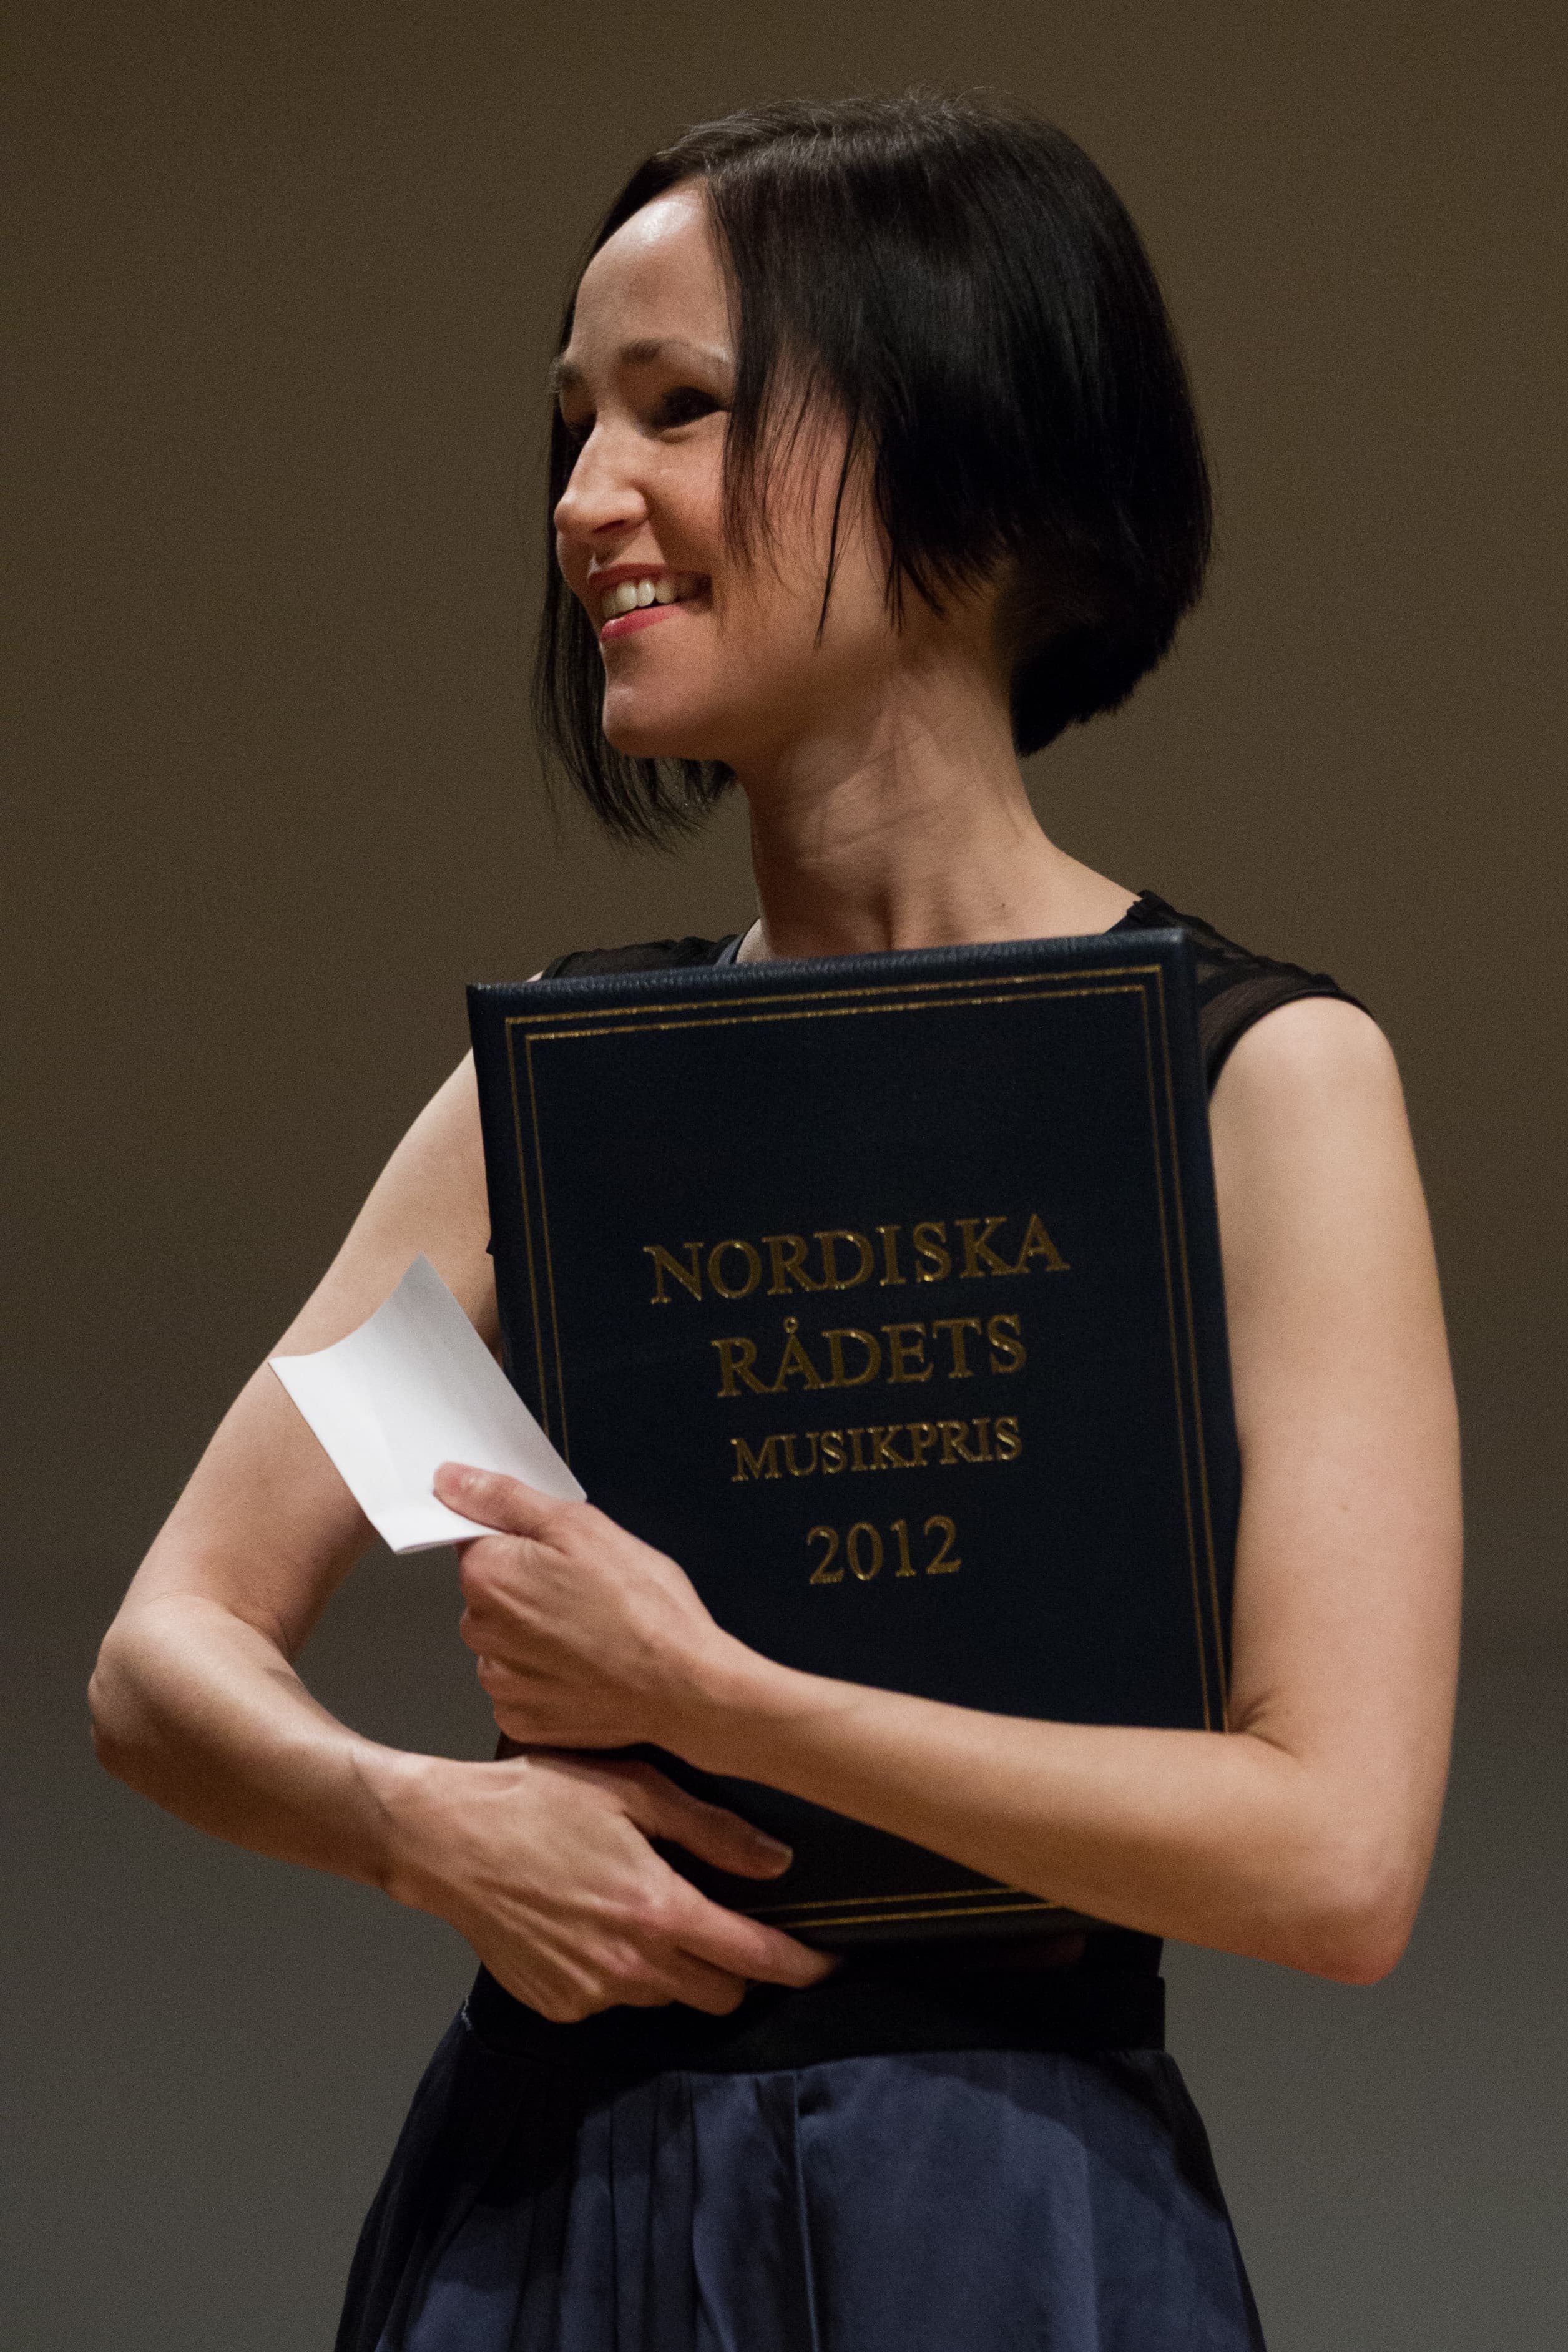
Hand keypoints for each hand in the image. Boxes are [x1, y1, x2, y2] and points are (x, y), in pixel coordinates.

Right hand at [384, 1747, 833, 2021]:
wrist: (445, 1839)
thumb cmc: (538, 1799)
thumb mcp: (633, 1790)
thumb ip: (711, 1830)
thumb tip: (778, 1862)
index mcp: (658, 1909)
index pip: (754, 1957)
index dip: (801, 1966)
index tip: (828, 1965)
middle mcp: (630, 1964)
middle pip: (719, 1993)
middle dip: (735, 1966)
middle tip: (724, 1923)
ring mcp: (590, 1993)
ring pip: (664, 1995)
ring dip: (673, 1964)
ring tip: (640, 1907)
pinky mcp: (556, 2006)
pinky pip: (613, 1998)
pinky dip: (620, 1971)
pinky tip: (594, 1924)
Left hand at [435, 1463, 741, 1751]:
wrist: (684, 1687)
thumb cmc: (644, 1607)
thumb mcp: (581, 1526)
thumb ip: (505, 1499)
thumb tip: (450, 1479)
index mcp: (488, 1575)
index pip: (476, 1542)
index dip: (524, 1543)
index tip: (561, 1556)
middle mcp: (481, 1631)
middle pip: (489, 1594)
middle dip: (527, 1587)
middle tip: (585, 1592)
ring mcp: (499, 1681)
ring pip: (505, 1640)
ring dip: (535, 1634)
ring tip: (591, 1632)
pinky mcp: (519, 1718)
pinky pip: (519, 1685)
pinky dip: (545, 1676)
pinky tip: (585, 1667)